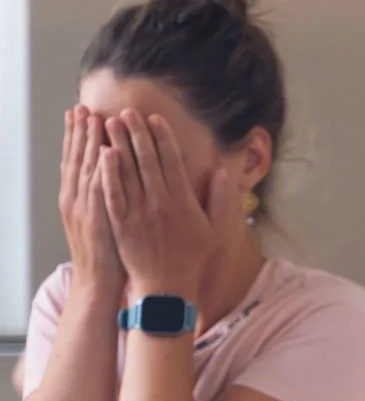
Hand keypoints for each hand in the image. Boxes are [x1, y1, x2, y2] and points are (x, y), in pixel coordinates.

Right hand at [58, 107, 122, 292]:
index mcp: (79, 197)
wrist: (100, 281)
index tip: (81, 112)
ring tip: (93, 118)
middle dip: (81, 131)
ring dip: (90, 143)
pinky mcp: (99, 219)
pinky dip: (102, 171)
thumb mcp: (100, 219)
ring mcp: (86, 209)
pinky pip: (101, 190)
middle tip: (82, 106)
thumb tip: (110, 172)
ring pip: (87, 169)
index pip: (78, 160)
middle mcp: (77, 199)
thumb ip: (102, 194)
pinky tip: (105, 153)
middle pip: (78, 159)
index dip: (78, 135)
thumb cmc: (108, 251)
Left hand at [100, 111, 225, 296]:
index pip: (171, 163)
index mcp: (183, 204)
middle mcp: (160, 205)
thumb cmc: (192, 257)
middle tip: (126, 112)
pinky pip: (112, 194)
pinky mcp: (120, 224)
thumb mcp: (215, 229)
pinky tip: (103, 156)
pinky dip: (107, 173)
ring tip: (109, 124)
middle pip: (146, 162)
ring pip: (127, 173)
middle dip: (135, 134)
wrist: (166, 288)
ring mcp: (138, 215)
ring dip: (118, 146)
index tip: (154, 119)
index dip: (162, 139)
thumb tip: (225, 169)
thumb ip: (220, 198)